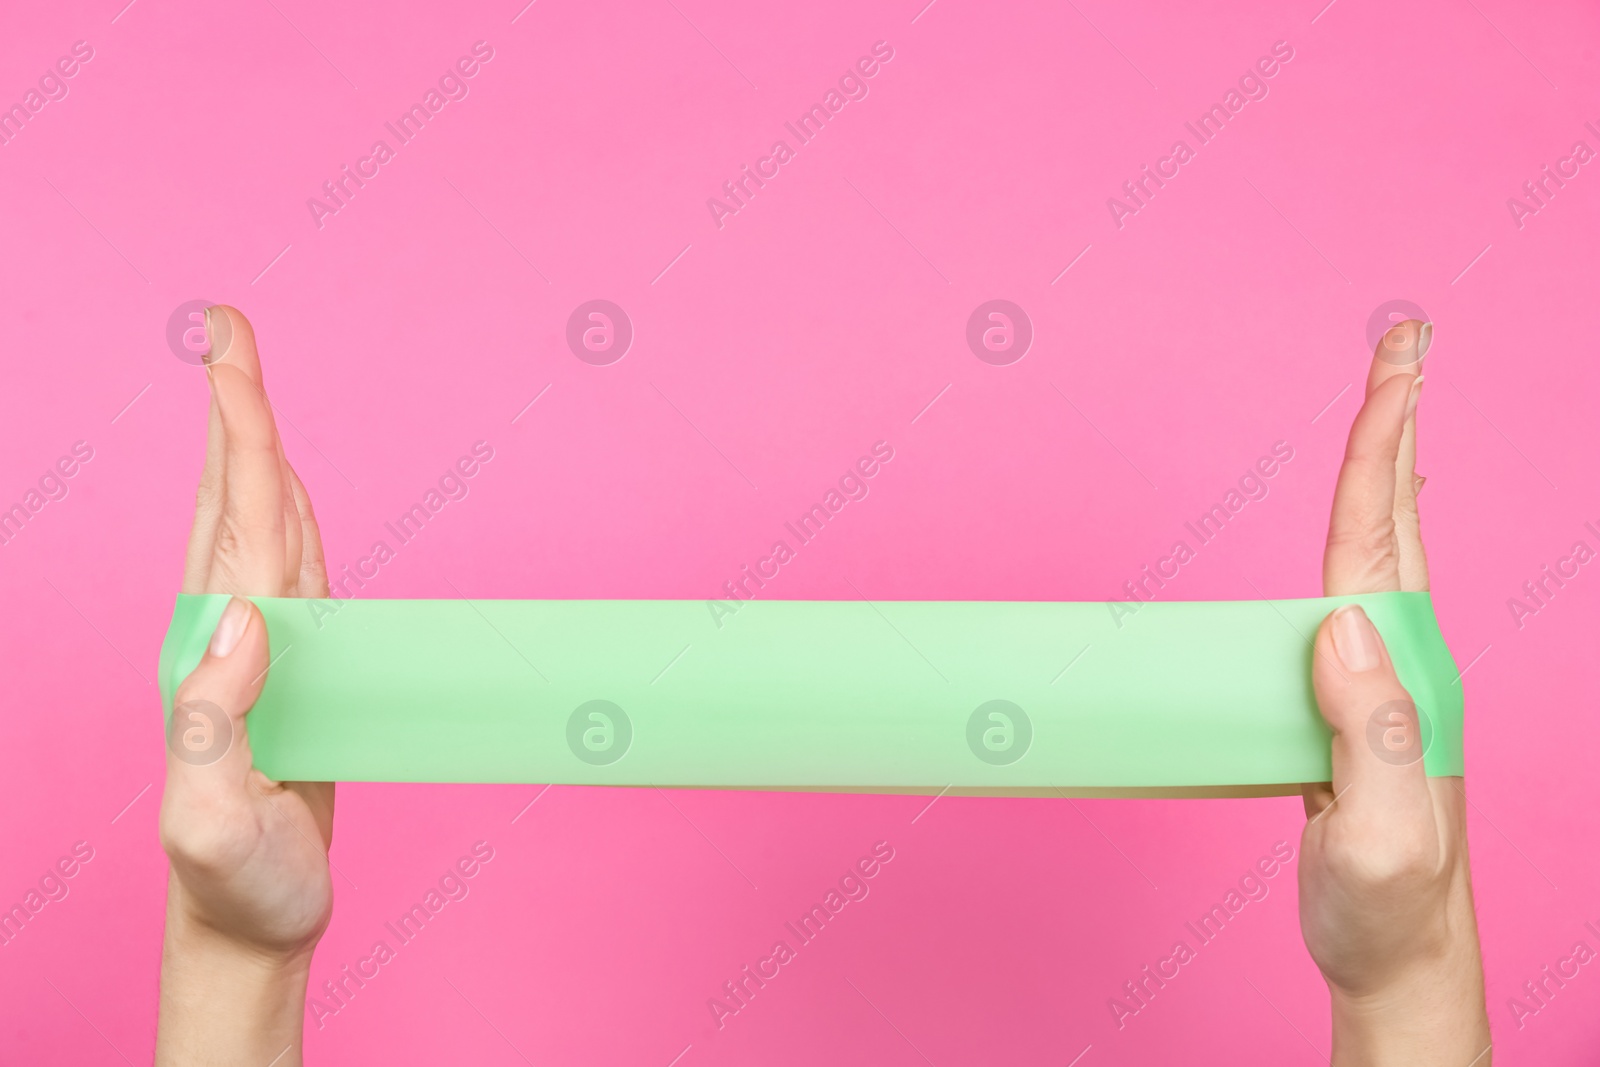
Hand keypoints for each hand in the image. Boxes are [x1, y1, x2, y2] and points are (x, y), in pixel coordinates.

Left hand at [156, 306, 331, 1065]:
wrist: (252, 922)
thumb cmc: (235, 882)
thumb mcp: (209, 817)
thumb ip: (211, 724)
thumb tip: (242, 618)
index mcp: (210, 651)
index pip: (232, 519)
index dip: (234, 429)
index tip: (223, 346)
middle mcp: (227, 635)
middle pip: (236, 499)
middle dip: (235, 410)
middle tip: (230, 330)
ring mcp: (259, 651)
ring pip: (262, 526)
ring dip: (258, 451)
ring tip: (249, 389)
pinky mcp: (295, 671)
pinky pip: (297, 573)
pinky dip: (294, 516)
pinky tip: (292, 498)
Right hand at [1298, 319, 1489, 1064]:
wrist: (1395, 956)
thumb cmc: (1386, 906)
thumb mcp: (1382, 833)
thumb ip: (1371, 731)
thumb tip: (1344, 621)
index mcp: (1406, 676)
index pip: (1381, 541)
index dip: (1382, 448)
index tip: (1396, 366)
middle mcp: (1403, 662)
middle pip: (1394, 519)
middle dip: (1397, 424)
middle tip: (1405, 341)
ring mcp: (1379, 680)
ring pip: (1376, 552)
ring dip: (1381, 470)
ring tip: (1388, 406)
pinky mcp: (1349, 704)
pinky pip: (1348, 598)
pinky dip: (1353, 541)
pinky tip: (1355, 533)